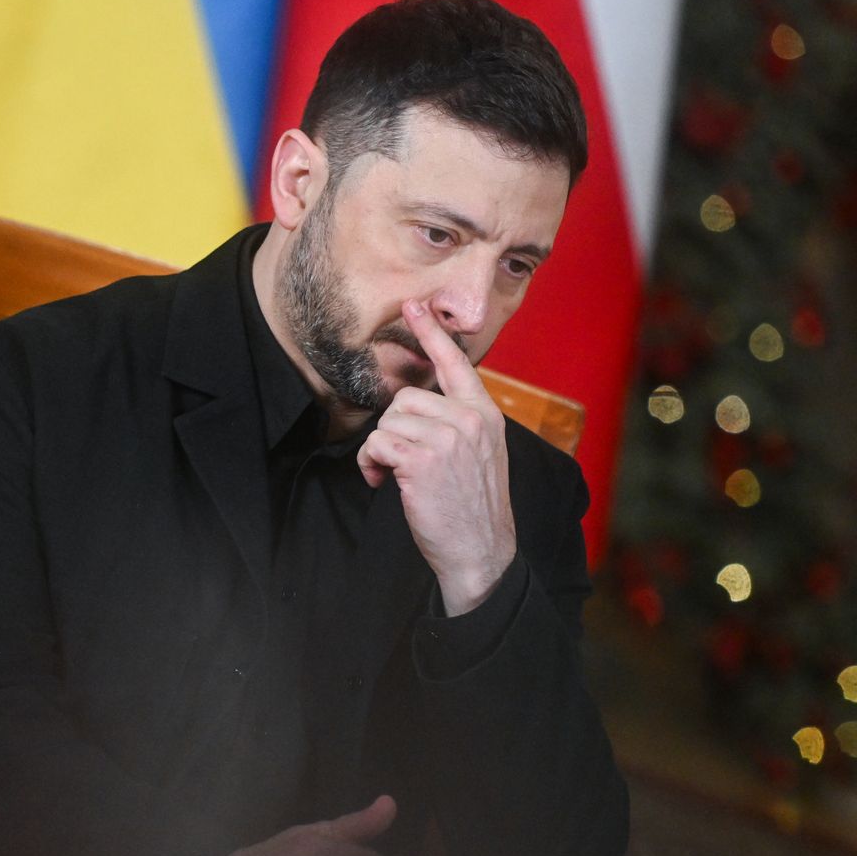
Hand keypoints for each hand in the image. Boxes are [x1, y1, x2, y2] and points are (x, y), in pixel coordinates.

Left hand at [355, 299, 515, 614]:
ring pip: (388, 422)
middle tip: (399, 462)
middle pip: (405, 398)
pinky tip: (384, 484)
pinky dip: (371, 466)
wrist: (480, 548)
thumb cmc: (471, 505)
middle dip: (392, 431)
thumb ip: (458, 423)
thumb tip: (419, 407)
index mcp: (485, 413)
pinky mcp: (423, 460)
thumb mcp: (478, 454)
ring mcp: (448, 438)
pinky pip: (377, 444)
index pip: (456, 363)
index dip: (432, 333)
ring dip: (380, 451)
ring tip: (394, 476)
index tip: (415, 306)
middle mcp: (470, 419)